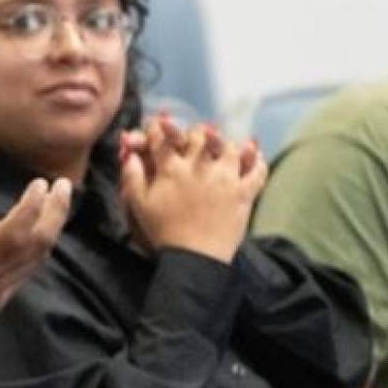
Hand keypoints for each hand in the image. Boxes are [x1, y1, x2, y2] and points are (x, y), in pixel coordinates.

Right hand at [0, 158, 69, 387]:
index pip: (14, 231)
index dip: (33, 207)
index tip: (40, 184)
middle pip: (36, 244)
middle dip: (55, 213)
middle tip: (64, 186)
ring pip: (34, 260)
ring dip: (50, 230)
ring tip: (56, 206)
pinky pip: (24, 274)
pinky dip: (37, 251)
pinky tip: (34, 239)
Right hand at [119, 117, 265, 263]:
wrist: (193, 259)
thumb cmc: (163, 232)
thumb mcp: (138, 205)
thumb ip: (132, 176)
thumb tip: (130, 154)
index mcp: (171, 169)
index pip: (163, 136)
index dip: (158, 128)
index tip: (159, 128)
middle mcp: (199, 167)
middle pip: (200, 135)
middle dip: (195, 134)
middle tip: (195, 139)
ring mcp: (225, 178)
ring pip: (231, 147)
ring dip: (226, 145)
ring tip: (224, 149)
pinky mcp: (244, 193)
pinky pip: (257, 170)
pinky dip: (257, 161)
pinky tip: (254, 156)